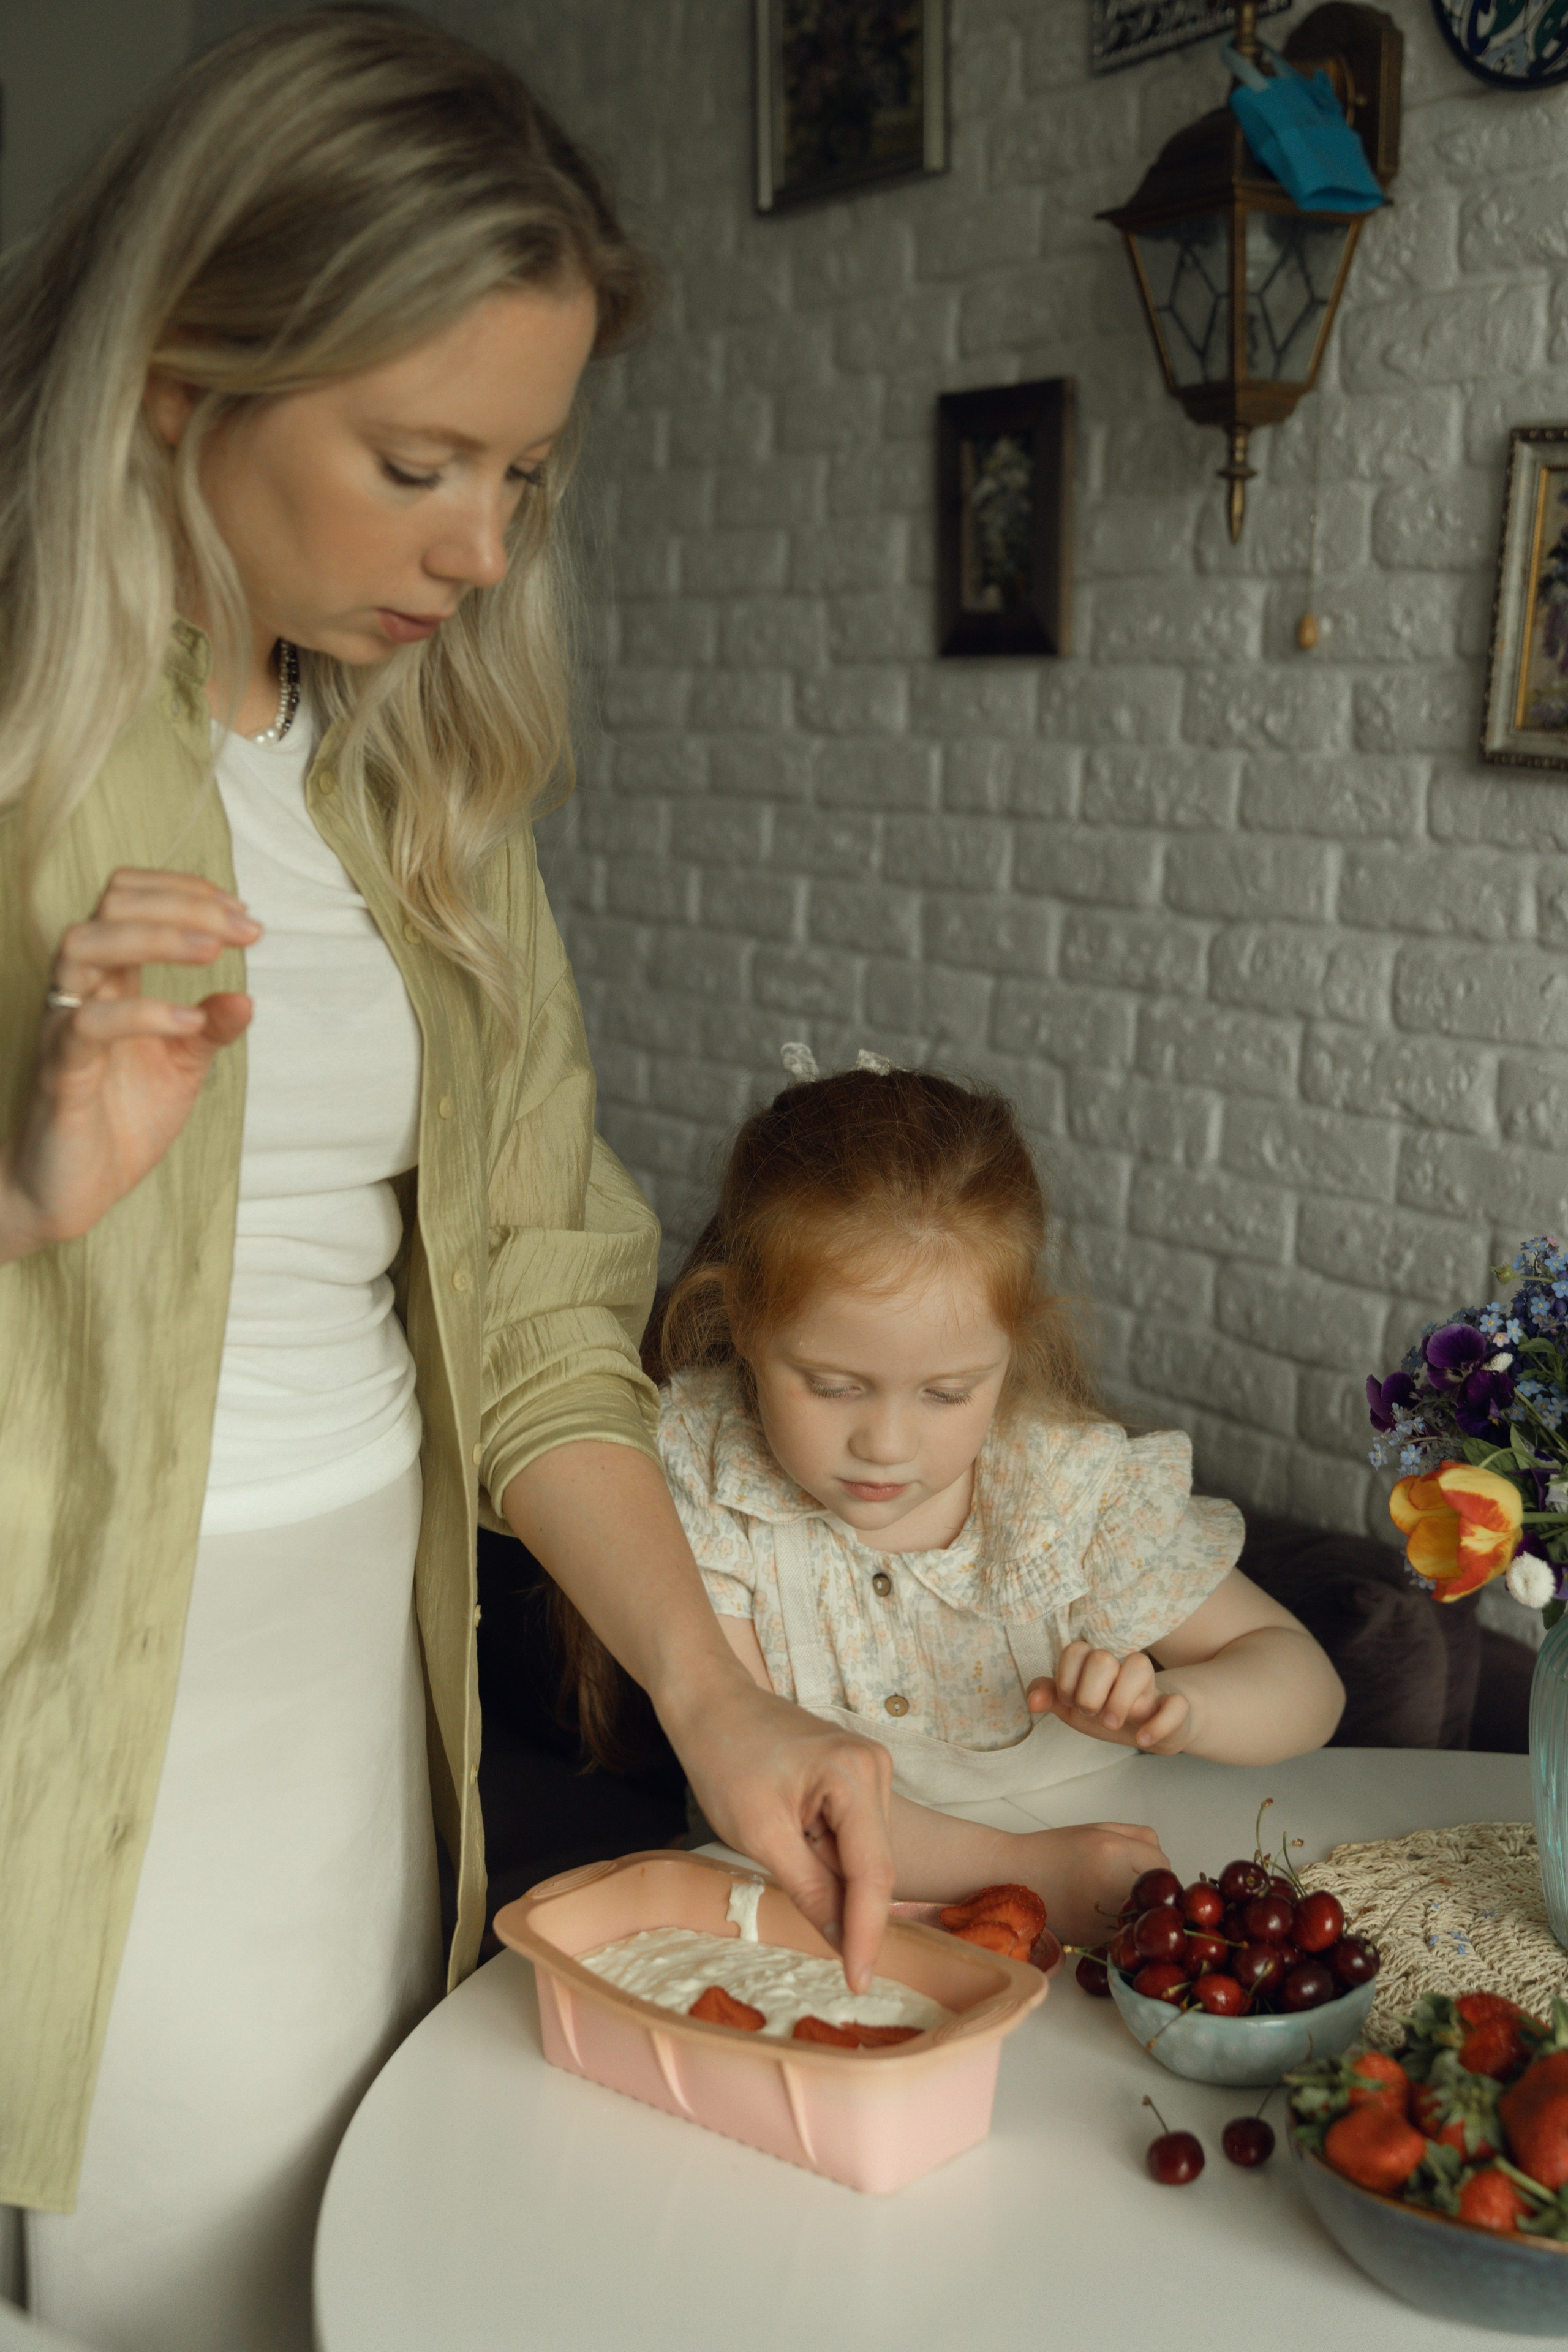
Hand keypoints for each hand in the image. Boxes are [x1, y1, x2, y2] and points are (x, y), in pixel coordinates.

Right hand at [0, 868, 256, 1263]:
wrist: (72, 1190)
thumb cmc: (120, 1119)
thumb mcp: (182, 1067)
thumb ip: (211, 1029)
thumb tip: (247, 996)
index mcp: (111, 979)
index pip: (132, 899)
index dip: (187, 892)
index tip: (245, 915)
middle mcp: (82, 989)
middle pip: (112, 905)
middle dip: (184, 904)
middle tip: (245, 930)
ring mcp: (65, 1025)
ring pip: (84, 944)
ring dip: (157, 936)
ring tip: (214, 952)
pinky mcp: (60, 1071)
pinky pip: (88, 1024)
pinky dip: (143, 1013)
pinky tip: (190, 1023)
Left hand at [665, 1670, 894, 1992]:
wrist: (709, 1701)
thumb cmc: (724, 1757)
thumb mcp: (760, 1834)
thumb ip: (810, 1890)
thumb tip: (843, 1945)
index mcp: (855, 1776)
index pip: (874, 1874)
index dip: (868, 1935)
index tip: (860, 1985)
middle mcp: (875, 1768)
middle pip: (874, 1865)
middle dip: (849, 1908)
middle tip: (812, 1937)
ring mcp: (869, 1770)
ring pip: (865, 1855)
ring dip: (834, 1879)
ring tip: (782, 1855)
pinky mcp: (855, 1777)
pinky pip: (853, 1836)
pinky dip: (829, 1859)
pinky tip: (796, 1848)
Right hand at [1017, 1820, 1169, 1945]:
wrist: (1013, 1874)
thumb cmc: (1055, 1849)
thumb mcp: (1098, 1829)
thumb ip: (1137, 1837)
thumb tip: (1162, 1863)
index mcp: (1112, 1851)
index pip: (1162, 1864)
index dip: (1153, 1864)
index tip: (1138, 1864)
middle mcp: (1110, 1884)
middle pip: (1159, 1895)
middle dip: (1151, 1889)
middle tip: (1128, 1881)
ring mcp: (1101, 1917)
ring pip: (1144, 1918)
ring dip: (1139, 1911)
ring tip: (1115, 1898)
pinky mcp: (1092, 1939)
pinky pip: (1124, 1934)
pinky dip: (1121, 1927)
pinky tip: (1104, 1914)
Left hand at [1026, 1643, 1194, 1754]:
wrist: (1149, 1731)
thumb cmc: (1106, 1711)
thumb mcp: (1074, 1706)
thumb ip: (1050, 1696)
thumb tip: (1033, 1702)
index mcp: (1095, 1666)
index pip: (1075, 1650)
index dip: (1066, 1679)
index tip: (1070, 1702)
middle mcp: (1122, 1669)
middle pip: (1102, 1658)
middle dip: (1089, 1692)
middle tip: (1091, 1713)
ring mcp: (1151, 1687)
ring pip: (1139, 1666)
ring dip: (1120, 1700)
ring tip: (1111, 1724)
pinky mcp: (1175, 1707)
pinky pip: (1176, 1705)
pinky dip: (1158, 1725)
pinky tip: (1142, 1739)